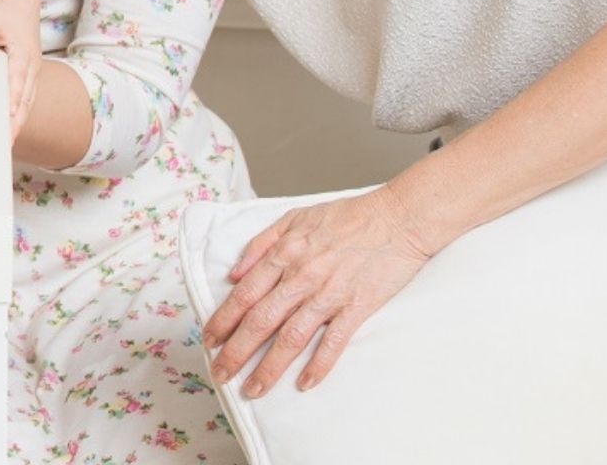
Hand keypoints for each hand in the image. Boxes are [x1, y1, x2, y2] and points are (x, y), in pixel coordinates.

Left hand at [0, 0, 41, 139]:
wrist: (22, 2)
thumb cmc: (6, 10)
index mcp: (23, 53)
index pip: (19, 79)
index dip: (15, 97)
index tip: (10, 115)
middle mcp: (32, 66)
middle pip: (26, 99)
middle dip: (17, 120)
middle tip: (6, 141)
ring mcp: (33, 72)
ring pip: (28, 102)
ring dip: (19, 121)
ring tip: (7, 142)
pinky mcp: (29, 75)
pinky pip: (26, 98)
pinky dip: (19, 113)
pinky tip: (9, 127)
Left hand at [200, 185, 437, 396]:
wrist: (397, 218)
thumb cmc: (346, 217)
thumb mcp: (294, 218)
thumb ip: (261, 244)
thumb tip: (234, 273)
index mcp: (284, 254)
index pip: (244, 294)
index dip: (223, 320)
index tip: (208, 340)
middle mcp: (301, 277)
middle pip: (261, 320)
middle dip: (236, 351)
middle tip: (220, 374)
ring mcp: (329, 294)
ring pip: (291, 337)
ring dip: (269, 367)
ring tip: (253, 390)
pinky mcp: (357, 307)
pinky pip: (334, 342)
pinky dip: (318, 365)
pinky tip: (304, 384)